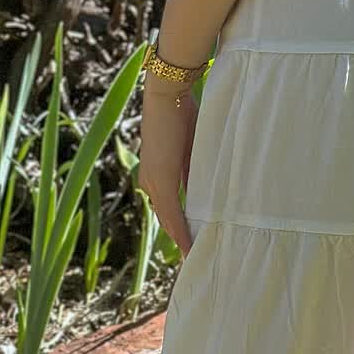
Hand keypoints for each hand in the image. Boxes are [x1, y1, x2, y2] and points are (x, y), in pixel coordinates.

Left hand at [137, 79, 199, 257]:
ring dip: (180, 238)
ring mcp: (153, 182)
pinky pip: (172, 212)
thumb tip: (204, 186)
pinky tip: (189, 244)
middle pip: (165, 219)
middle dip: (179, 239)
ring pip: (167, 219)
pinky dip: (181, 230)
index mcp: (155, 173)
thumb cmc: (180, 113)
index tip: (189, 244)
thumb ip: (192, 168)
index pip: (167, 208)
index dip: (178, 227)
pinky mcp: (161, 179)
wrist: (168, 94)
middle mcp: (149, 182)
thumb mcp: (189, 147)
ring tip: (193, 257)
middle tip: (192, 258)